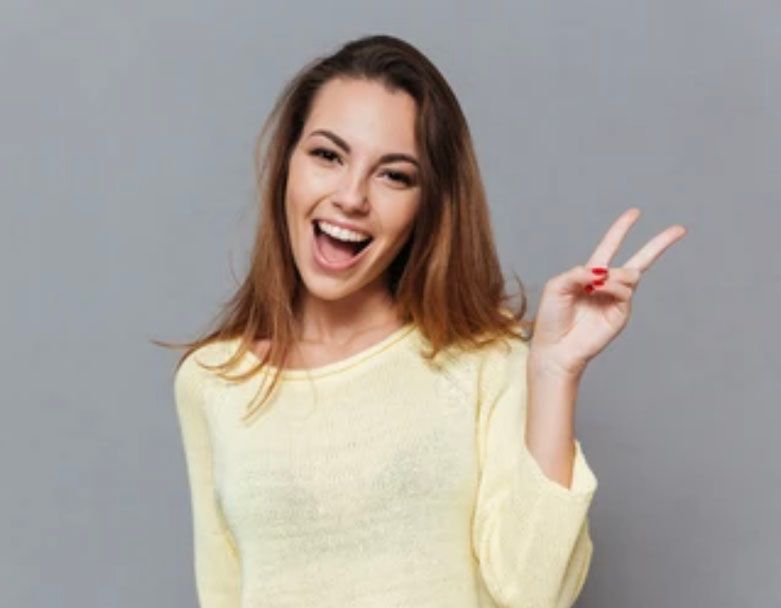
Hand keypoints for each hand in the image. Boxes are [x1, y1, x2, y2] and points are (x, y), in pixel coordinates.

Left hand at [528, 207, 686, 379]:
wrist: (555, 347)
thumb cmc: (551, 318)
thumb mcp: (557, 286)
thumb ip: (577, 273)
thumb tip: (601, 271)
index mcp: (589, 275)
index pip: (610, 247)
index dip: (621, 229)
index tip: (635, 213)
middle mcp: (606, 285)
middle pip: (639, 260)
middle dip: (659, 244)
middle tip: (680, 229)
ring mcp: (616, 299)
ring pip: (631, 273)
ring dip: (612, 275)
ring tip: (594, 287)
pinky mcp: (621, 313)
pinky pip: (626, 290)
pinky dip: (613, 286)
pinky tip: (599, 290)